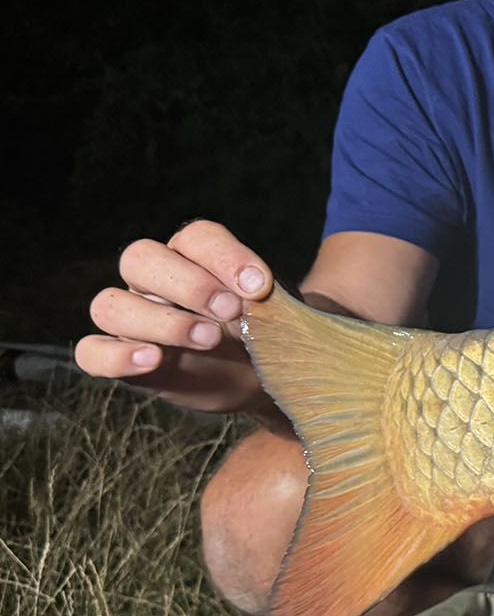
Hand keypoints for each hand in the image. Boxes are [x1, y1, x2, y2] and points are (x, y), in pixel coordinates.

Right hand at [75, 220, 276, 415]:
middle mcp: (155, 280)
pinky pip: (91, 352)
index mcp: (194, 257)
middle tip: (232, 312)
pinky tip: (154, 359)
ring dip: (160, 321)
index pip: (195, 238)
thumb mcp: (280, 312)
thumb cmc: (268, 334)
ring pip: (110, 305)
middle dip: (188, 284)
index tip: (260, 286)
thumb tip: (257, 291)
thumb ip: (270, 299)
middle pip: (140, 259)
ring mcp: (133, 318)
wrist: (262, 378)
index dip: (225, 257)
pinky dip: (115, 356)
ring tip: (209, 339)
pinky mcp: (124, 358)